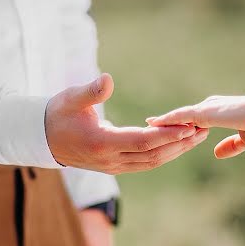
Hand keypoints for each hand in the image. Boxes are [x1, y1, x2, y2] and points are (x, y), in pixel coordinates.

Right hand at [46, 73, 209, 173]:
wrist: (41, 139)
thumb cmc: (56, 114)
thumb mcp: (70, 99)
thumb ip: (91, 91)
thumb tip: (108, 79)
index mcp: (102, 143)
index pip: (142, 141)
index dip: (168, 135)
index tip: (189, 126)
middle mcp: (111, 160)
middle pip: (154, 155)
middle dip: (180, 143)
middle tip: (204, 129)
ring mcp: (114, 166)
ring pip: (152, 162)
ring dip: (176, 150)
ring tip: (198, 136)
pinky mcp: (116, 166)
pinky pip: (146, 162)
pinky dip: (164, 153)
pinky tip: (178, 143)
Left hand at [146, 92, 244, 158]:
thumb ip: (232, 145)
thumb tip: (217, 152)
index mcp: (221, 116)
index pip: (194, 122)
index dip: (180, 126)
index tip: (166, 131)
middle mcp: (211, 109)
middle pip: (182, 118)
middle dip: (164, 124)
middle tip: (146, 125)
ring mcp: (208, 110)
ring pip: (178, 116)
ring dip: (162, 123)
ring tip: (143, 124)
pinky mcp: (208, 112)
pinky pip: (181, 116)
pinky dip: (167, 120)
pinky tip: (152, 123)